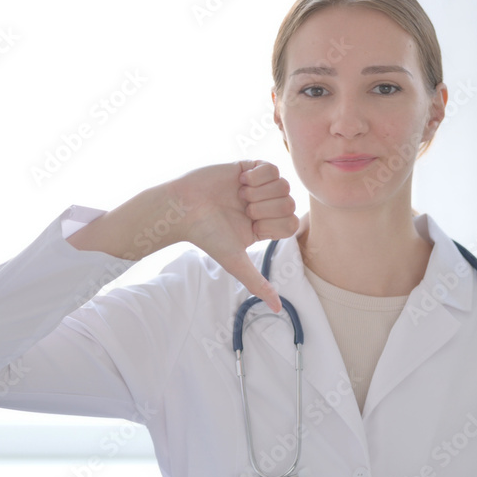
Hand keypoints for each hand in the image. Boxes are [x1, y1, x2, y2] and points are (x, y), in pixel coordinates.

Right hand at [174, 160, 297, 311]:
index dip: (273, 223)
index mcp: (266, 227)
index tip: (252, 225)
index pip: (292, 223)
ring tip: (239, 195)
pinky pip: (272, 167)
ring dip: (259, 191)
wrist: (184, 208)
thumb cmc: (207, 236)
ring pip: (283, 184)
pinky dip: (257, 176)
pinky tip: (240, 180)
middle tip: (243, 208)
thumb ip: (258, 283)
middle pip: (290, 202)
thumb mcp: (235, 261)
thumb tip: (278, 309)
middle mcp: (265, 206)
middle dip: (265, 207)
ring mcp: (259, 186)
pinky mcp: (250, 167)